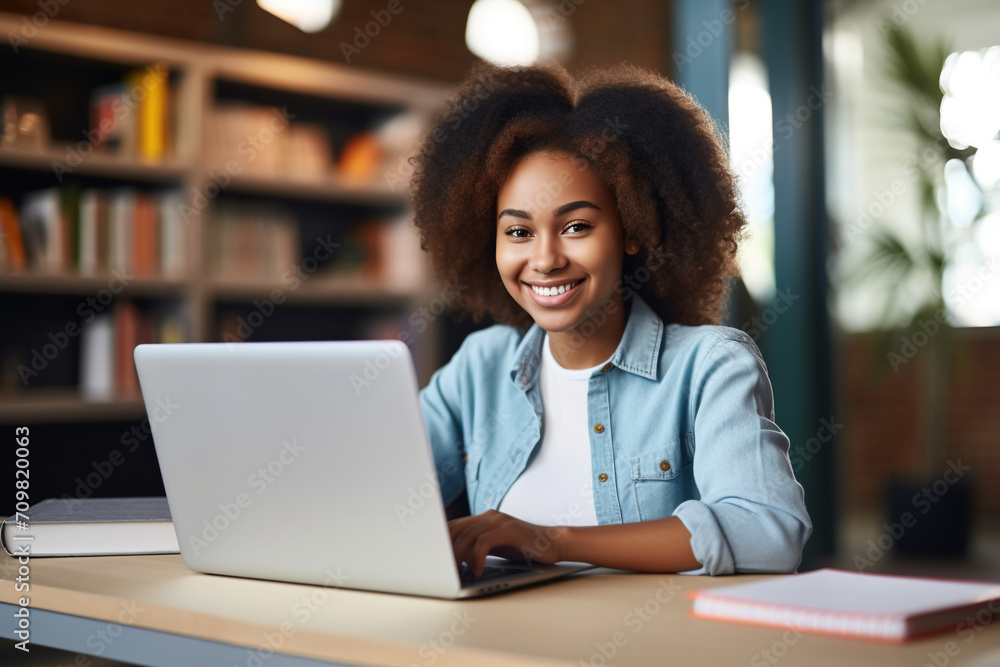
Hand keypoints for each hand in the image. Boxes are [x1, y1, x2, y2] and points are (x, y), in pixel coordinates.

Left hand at [448, 510, 565, 575]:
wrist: (552, 543)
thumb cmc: (524, 548)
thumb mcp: (497, 545)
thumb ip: (478, 547)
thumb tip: (455, 562)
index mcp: (483, 518)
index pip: (453, 526)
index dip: (440, 542)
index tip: (433, 558)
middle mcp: (488, 516)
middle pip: (455, 530)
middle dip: (445, 551)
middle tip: (441, 570)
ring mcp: (498, 520)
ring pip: (466, 536)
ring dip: (457, 557)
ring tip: (456, 573)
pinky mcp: (508, 529)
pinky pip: (483, 542)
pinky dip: (476, 558)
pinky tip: (477, 570)